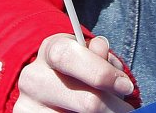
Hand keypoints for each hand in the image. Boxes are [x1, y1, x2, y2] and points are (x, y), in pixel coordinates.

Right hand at [17, 33, 135, 112]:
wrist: (53, 91)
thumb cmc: (82, 71)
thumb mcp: (92, 57)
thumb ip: (100, 55)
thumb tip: (100, 50)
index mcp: (50, 50)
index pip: (68, 57)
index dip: (101, 72)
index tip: (126, 86)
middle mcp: (33, 78)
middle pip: (85, 101)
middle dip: (113, 108)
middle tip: (127, 111)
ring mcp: (28, 106)